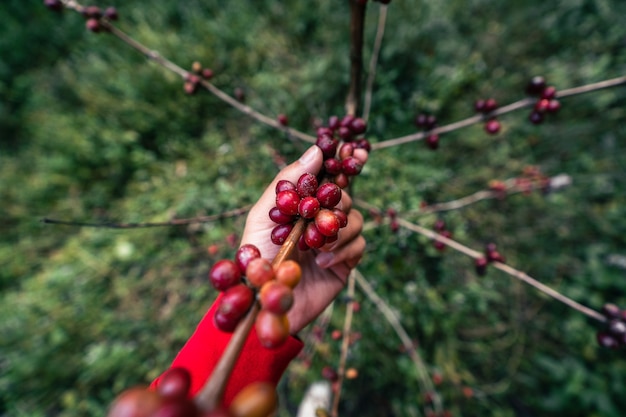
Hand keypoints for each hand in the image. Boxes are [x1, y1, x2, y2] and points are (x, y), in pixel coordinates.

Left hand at [240, 145, 366, 333]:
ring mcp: (334, 241)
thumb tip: (316, 150)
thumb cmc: (256, 257)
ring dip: (338, 232)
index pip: (327, 178)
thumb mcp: (264, 215)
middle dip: (335, 205)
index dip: (343, 162)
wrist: (263, 302)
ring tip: (316, 247)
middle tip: (320, 219)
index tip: (354, 150)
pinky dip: (343, 251)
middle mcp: (319, 219)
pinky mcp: (344, 263)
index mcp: (302, 205)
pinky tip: (322, 262)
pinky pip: (359, 246)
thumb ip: (288, 182)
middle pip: (344, 197)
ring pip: (356, 221)